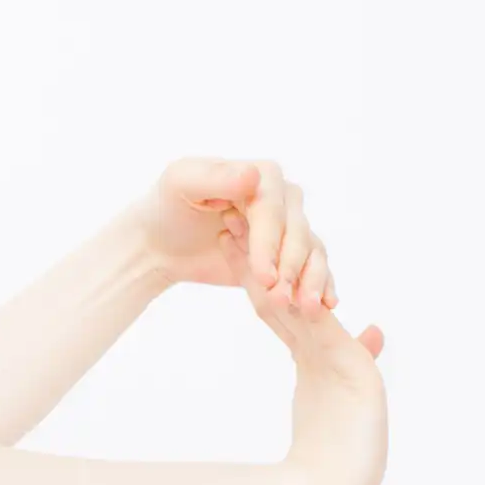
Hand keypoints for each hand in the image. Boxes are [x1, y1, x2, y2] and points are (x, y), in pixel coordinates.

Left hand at [132, 157, 344, 322]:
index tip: (265, 276)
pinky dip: (321, 286)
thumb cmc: (166, 206)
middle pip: (297, 232)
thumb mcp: (180, 183)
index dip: (271, 243)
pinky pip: (311, 269)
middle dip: (290, 268)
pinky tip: (324, 305)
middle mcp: (282, 198)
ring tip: (303, 310)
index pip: (274, 210)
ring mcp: (287, 227)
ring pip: (310, 251)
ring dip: (309, 281)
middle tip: (280, 301)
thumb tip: (254, 175)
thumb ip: (215, 177)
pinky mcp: (285, 254)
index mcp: (262, 175)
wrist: (160, 241)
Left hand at [219, 226, 388, 484]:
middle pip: (293, 296)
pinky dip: (309, 307)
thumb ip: (300, 385)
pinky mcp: (353, 373)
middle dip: (271, 259)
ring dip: (289, 270)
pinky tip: (293, 282)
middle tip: (247, 218)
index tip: (234, 241)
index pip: (278, 309)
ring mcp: (345, 362)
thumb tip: (286, 371)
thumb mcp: (300, 415)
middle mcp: (331, 355)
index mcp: (314, 362)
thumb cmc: (309, 469)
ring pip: (310, 305)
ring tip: (270, 235)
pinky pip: (325, 333)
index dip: (257, 274)